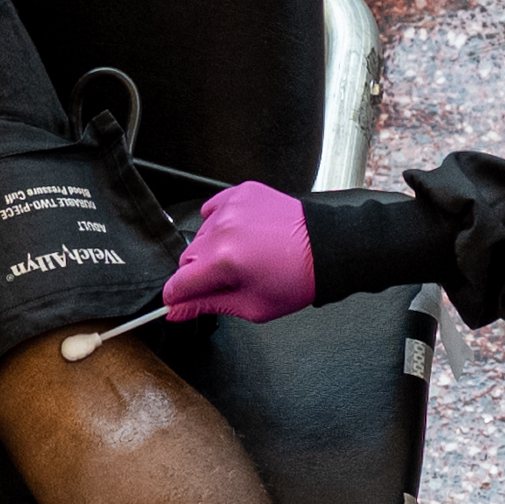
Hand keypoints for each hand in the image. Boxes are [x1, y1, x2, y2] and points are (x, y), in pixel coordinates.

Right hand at [165, 182, 316, 324]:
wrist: (328, 248)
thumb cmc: (299, 278)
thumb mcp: (253, 306)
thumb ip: (209, 305)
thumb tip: (177, 310)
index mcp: (224, 260)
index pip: (178, 282)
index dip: (176, 296)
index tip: (178, 302)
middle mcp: (223, 230)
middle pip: (188, 257)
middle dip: (201, 273)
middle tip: (230, 280)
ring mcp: (231, 207)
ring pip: (201, 234)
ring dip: (214, 248)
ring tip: (246, 256)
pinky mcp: (240, 193)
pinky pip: (215, 209)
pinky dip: (222, 224)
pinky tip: (243, 235)